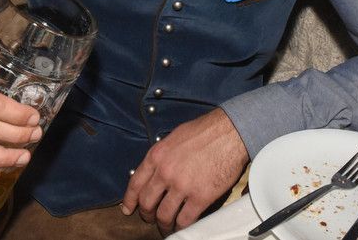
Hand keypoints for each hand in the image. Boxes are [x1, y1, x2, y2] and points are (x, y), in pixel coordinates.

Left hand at [121, 108, 248, 234]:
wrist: (229, 132)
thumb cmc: (204, 131)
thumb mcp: (174, 137)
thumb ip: (163, 156)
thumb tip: (157, 170)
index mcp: (157, 156)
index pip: (135, 183)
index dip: (129, 200)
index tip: (128, 209)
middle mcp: (166, 172)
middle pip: (147, 203)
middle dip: (147, 214)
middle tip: (151, 218)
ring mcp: (182, 186)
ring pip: (164, 215)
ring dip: (163, 224)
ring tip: (167, 226)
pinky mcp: (200, 197)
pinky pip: (185, 219)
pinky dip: (182, 226)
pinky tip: (182, 225)